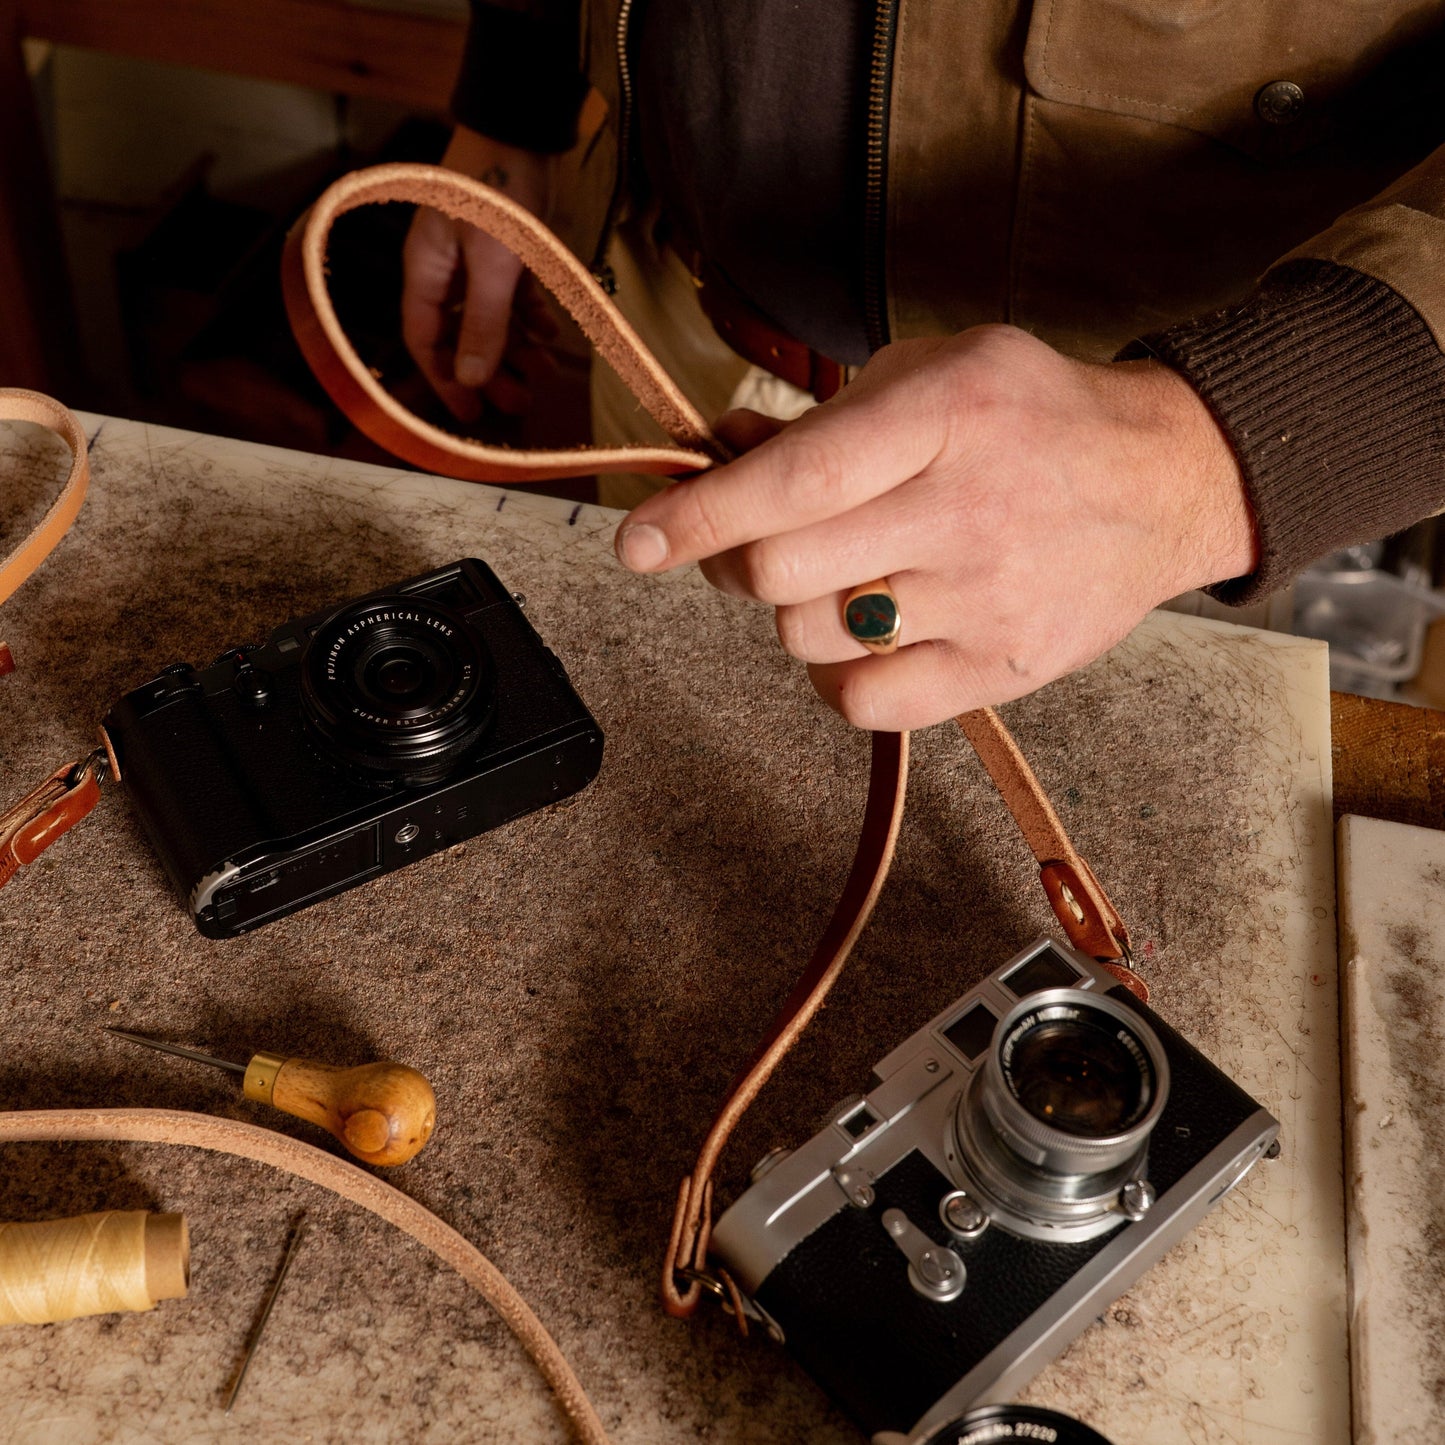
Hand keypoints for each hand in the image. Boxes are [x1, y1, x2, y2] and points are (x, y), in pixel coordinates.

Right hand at [401, 127, 554, 421]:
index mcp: (424, 269)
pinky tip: (552, 335)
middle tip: (521, 403)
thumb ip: (483, 321)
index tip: (471, 415)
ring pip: (490, 320)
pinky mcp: (505, 249)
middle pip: (459, 336)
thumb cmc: (499, 187)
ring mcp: (475, 259)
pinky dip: (530, 318)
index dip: (445, 381)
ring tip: (546, 373)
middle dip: (489, 372)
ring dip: (515, 349)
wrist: (523, 125)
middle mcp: (444, 269)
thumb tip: (471, 378)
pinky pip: (512, 297)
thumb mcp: (493, 261)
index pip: (424, 341)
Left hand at [614, 325, 1257, 730]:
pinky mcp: (1001, 669)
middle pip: (783, 571)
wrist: (1165, 482)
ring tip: (843, 574)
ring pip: (811, 637)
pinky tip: (864, 634)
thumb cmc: (1032, 419)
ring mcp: (986, 600)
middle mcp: (965, 510)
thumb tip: (715, 451)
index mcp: (944, 415)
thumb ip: (820, 415)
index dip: (700, 516)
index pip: (794, 482)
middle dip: (736, 561)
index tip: (636, 543)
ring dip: (794, 610)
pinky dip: (836, 675)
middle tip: (752, 544)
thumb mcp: (932, 373)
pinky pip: (865, 701)